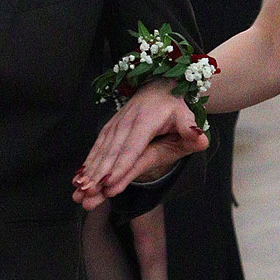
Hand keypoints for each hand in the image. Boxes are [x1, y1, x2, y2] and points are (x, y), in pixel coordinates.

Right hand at [72, 79, 209, 208]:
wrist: (159, 86)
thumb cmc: (175, 106)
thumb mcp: (188, 116)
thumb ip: (192, 129)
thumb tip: (199, 138)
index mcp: (145, 122)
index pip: (132, 148)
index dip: (120, 166)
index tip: (109, 183)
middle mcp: (126, 123)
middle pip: (110, 153)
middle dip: (97, 174)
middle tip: (87, 193)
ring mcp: (115, 125)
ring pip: (100, 151)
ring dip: (89, 171)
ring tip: (79, 189)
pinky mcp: (109, 128)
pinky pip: (97, 147)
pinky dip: (87, 162)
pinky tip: (79, 177)